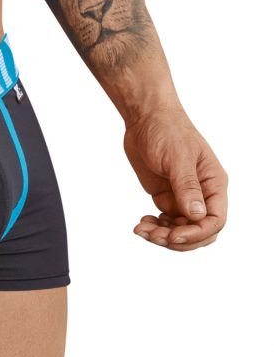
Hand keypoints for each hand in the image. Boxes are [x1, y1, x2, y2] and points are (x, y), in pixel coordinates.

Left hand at [123, 107, 227, 249]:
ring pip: (180, 231)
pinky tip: (141, 223)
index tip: (173, 235)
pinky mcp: (166, 197)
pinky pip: (166, 223)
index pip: (215, 221)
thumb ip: (188, 187)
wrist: (145, 117)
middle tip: (153, 235)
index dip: (197, 234)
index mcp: (213, 184)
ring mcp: (184, 197)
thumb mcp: (178, 157)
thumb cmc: (167, 130)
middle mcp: (202, 194)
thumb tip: (197, 216)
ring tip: (141, 229)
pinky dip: (155, 228)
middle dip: (178, 239)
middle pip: (199, 232)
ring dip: (162, 236)